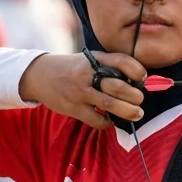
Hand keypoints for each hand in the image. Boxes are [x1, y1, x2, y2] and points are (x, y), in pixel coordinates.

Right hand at [19, 51, 146, 128]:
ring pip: (109, 104)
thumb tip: (136, 82)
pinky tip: (110, 120)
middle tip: (140, 100)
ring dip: (128, 111)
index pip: (121, 61)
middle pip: (118, 86)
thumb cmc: (71, 68)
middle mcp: (87, 74)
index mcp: (94, 59)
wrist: (38, 75)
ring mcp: (80, 92)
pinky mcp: (73, 108)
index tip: (143, 78)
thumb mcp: (89, 60)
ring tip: (137, 114)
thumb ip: (108, 67)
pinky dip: (106, 122)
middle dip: (135, 96)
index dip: (136, 70)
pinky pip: (96, 119)